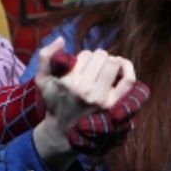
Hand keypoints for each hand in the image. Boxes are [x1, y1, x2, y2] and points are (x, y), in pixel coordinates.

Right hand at [33, 39, 144, 161]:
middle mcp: (85, 90)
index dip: (85, 58)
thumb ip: (45, 57)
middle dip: (98, 58)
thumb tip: (61, 39)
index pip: (87, 55)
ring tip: (105, 69)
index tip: (81, 68)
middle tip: (93, 69)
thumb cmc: (54, 102)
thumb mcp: (42, 80)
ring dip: (111, 62)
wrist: (63, 131)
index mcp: (69, 82)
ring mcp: (101, 98)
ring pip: (113, 64)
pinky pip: (128, 80)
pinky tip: (122, 65)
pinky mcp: (113, 105)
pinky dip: (128, 68)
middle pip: (101, 57)